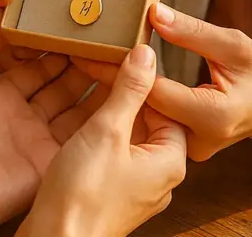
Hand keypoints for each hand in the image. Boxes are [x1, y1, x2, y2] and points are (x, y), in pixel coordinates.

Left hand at [0, 10, 103, 236]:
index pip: (41, 63)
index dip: (62, 46)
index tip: (84, 24)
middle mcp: (23, 116)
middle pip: (66, 84)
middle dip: (88, 63)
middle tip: (115, 37)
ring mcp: (37, 142)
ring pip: (79, 110)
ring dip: (101, 89)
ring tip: (128, 60)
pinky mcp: (46, 167)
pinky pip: (80, 142)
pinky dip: (102, 123)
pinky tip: (123, 99)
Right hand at [18, 45, 188, 236]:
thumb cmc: (82, 195)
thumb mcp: (107, 130)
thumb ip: (129, 90)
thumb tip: (146, 55)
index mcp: (171, 161)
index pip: (168, 105)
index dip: (143, 79)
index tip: (121, 58)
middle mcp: (160, 178)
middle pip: (149, 120)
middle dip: (125, 93)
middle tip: (102, 65)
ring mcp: (138, 189)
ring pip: (130, 138)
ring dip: (110, 112)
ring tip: (88, 86)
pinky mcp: (115, 195)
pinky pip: (115, 156)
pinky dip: (101, 136)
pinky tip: (80, 122)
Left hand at [72, 3, 251, 161]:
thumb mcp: (234, 45)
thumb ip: (192, 32)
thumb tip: (153, 13)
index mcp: (211, 117)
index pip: (154, 91)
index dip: (119, 69)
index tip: (87, 48)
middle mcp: (196, 142)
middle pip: (143, 109)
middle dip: (111, 79)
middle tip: (74, 52)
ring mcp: (188, 152)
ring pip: (144, 119)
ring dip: (118, 92)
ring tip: (83, 63)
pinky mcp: (180, 151)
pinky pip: (150, 125)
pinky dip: (133, 102)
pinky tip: (110, 80)